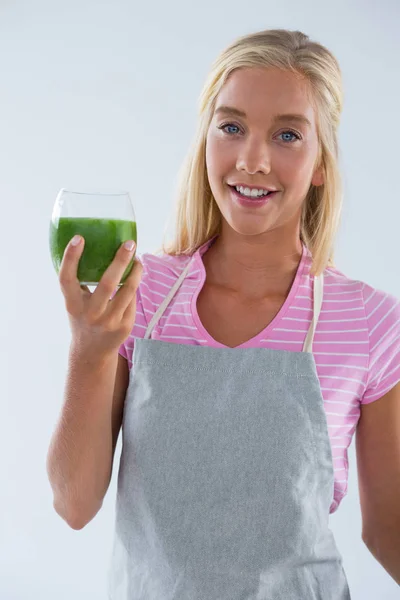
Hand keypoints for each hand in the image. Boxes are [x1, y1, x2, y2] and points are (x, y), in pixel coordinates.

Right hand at [58, 236, 142, 361]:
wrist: (92, 352)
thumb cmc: (83, 317)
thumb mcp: (75, 302)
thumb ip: (80, 282)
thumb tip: (94, 246)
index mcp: (73, 304)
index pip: (67, 279)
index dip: (71, 258)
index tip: (79, 238)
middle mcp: (90, 314)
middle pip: (107, 283)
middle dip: (120, 260)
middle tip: (129, 243)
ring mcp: (109, 321)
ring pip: (128, 291)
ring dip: (135, 272)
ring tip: (137, 260)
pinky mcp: (125, 326)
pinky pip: (132, 300)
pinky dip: (133, 287)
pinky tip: (133, 279)